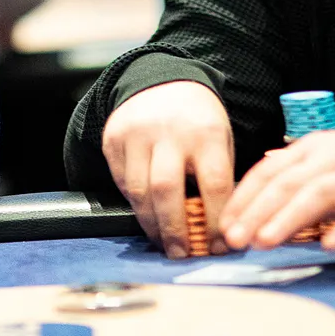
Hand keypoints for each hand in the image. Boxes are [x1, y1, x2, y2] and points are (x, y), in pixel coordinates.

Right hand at [101, 81, 233, 258]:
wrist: (161, 81)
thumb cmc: (198, 121)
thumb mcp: (220, 140)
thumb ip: (219, 179)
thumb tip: (221, 231)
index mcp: (206, 132)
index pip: (214, 184)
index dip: (216, 222)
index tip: (219, 246)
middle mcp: (168, 132)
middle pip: (167, 190)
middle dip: (174, 229)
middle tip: (181, 254)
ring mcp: (136, 134)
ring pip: (138, 190)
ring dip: (151, 224)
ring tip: (163, 243)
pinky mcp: (113, 139)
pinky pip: (121, 182)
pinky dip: (135, 205)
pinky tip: (147, 216)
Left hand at [220, 124, 334, 249]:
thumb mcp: (324, 157)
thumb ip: (290, 173)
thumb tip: (249, 193)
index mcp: (311, 149)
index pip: (269, 172)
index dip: (244, 198)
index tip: (223, 225)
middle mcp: (331, 159)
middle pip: (288, 184)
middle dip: (257, 212)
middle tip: (235, 239)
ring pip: (319, 195)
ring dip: (289, 219)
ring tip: (266, 242)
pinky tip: (329, 246)